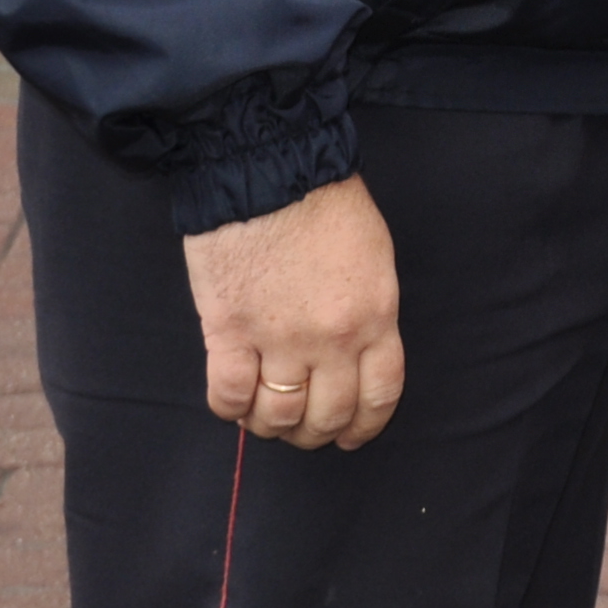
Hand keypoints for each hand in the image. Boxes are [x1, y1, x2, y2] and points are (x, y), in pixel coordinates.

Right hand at [181, 174, 404, 449]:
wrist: (270, 172)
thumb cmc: (326, 205)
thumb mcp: (374, 258)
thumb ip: (368, 312)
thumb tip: (354, 355)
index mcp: (375, 316)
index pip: (380, 394)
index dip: (365, 425)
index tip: (352, 435)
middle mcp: (332, 339)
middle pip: (328, 414)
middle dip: (317, 432)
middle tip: (305, 429)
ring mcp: (279, 340)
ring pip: (278, 416)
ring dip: (272, 426)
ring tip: (267, 417)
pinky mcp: (228, 333)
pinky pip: (228, 397)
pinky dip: (231, 409)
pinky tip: (235, 401)